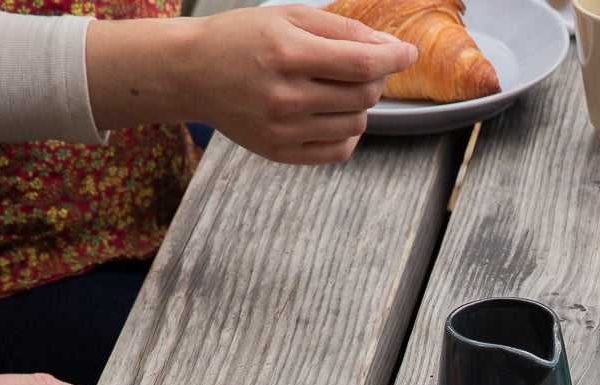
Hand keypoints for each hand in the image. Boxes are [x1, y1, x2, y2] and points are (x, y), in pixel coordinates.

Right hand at [86, 7, 416, 164]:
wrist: (192, 72)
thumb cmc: (241, 39)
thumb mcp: (289, 17)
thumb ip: (342, 30)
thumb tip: (390, 49)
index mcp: (288, 54)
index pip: (363, 62)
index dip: (394, 57)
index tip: (407, 53)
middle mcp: (286, 96)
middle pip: (364, 94)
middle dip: (374, 76)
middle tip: (359, 64)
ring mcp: (283, 129)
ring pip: (357, 123)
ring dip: (361, 104)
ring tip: (338, 87)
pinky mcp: (281, 152)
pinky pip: (339, 150)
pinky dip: (348, 132)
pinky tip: (333, 113)